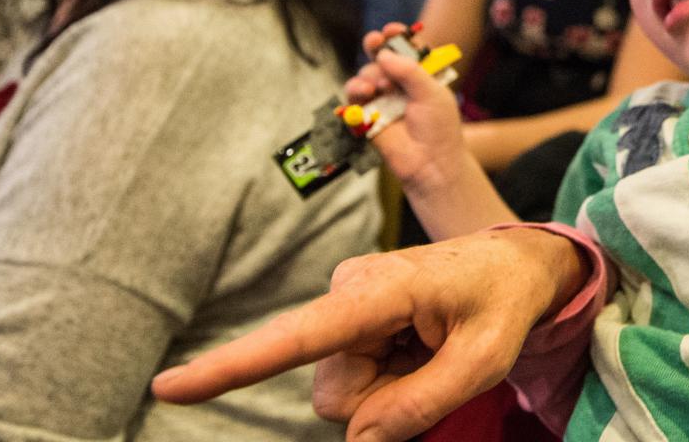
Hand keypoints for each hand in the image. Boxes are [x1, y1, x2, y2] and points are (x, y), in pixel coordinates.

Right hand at [151, 228, 587, 441]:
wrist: (518, 263)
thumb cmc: (504, 302)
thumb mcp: (484, 361)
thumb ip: (419, 405)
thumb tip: (359, 441)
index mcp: (378, 291)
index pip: (296, 338)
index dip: (231, 367)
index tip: (170, 386)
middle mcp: (348, 289)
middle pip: (338, 394)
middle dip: (385, 400)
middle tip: (440, 361)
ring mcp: (346, 302)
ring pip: (345, 393)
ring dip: (390, 388)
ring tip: (432, 349)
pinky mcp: (349, 317)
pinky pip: (355, 379)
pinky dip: (390, 378)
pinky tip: (419, 348)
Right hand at [349, 22, 468, 191]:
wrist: (430, 163)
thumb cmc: (439, 128)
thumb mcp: (431, 93)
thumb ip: (409, 71)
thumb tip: (385, 54)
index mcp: (420, 76)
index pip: (406, 50)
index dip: (397, 38)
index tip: (391, 30)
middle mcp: (400, 85)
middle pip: (382, 58)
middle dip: (376, 47)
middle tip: (374, 42)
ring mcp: (383, 100)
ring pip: (366, 75)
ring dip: (368, 73)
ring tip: (378, 85)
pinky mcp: (367, 116)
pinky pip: (354, 97)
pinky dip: (355, 89)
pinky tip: (363, 92)